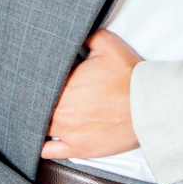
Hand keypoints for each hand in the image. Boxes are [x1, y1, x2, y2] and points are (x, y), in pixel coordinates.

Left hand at [41, 29, 143, 160]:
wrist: (150, 106)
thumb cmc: (130, 77)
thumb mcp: (107, 44)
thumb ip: (85, 36)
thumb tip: (71, 32)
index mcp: (62, 84)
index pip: (36, 82)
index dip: (35, 81)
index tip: (38, 79)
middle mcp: (60, 110)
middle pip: (33, 106)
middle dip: (34, 100)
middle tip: (38, 95)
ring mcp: (67, 132)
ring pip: (36, 127)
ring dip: (37, 120)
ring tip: (39, 114)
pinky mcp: (77, 148)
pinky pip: (47, 151)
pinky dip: (42, 144)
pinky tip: (44, 137)